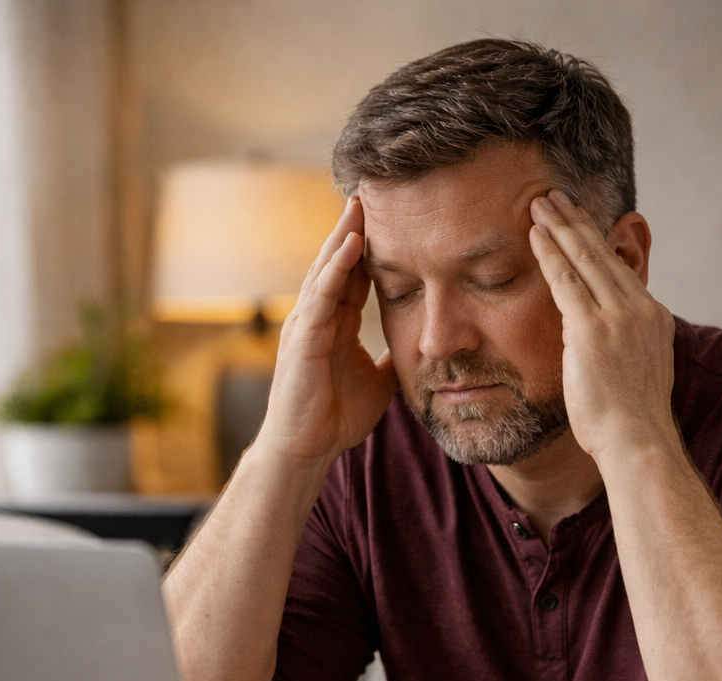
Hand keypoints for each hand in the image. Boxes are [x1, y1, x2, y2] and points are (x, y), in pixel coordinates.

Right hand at [257, 196, 398, 466]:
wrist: (308, 449)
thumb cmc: (336, 417)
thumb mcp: (379, 380)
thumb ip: (393, 357)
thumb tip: (419, 345)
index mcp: (336, 323)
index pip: (356, 275)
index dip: (372, 247)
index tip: (395, 218)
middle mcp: (318, 316)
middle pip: (339, 263)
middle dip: (355, 229)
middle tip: (374, 191)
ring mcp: (306, 325)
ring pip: (326, 270)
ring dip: (343, 237)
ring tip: (361, 204)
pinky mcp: (302, 339)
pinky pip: (319, 296)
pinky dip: (334, 270)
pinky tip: (350, 246)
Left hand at [528, 190, 675, 462]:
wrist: (637, 442)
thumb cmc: (630, 424)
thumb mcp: (635, 375)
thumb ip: (621, 349)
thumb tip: (602, 346)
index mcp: (654, 319)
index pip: (620, 270)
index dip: (598, 241)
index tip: (580, 221)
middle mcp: (640, 310)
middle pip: (604, 254)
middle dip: (577, 222)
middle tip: (555, 196)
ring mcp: (619, 317)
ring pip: (585, 259)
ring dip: (560, 227)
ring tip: (540, 203)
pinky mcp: (593, 329)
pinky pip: (566, 281)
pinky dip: (550, 254)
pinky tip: (535, 234)